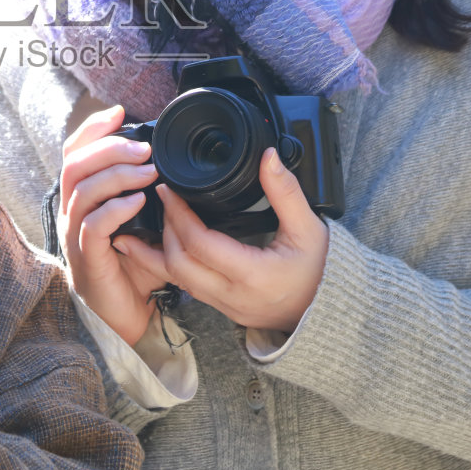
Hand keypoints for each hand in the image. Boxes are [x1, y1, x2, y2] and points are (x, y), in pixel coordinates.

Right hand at [58, 105, 175, 345]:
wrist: (131, 311)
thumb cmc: (137, 263)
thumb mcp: (147, 219)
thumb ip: (150, 190)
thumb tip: (172, 159)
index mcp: (82, 197)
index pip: (74, 152)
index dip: (92, 128)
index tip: (119, 112)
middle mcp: (71, 212)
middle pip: (74, 165)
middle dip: (109, 148)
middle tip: (144, 148)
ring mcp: (75, 234)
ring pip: (82, 190)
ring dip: (117, 174)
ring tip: (148, 171)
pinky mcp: (86, 257)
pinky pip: (94, 225)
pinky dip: (116, 208)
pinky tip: (138, 201)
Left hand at [120, 147, 328, 333]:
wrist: (328, 313)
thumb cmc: (322, 271)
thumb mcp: (309, 228)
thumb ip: (285, 191)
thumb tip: (268, 156)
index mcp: (253, 274)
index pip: (200, 245)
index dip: (178, 215)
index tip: (168, 190)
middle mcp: (233, 295)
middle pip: (178, 264)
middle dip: (165, 229)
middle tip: (160, 200)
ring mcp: (224, 306)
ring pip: (177, 279)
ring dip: (159, 249)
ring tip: (142, 224)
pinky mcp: (221, 308)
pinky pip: (187, 287)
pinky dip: (171, 264)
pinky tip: (160, 247)